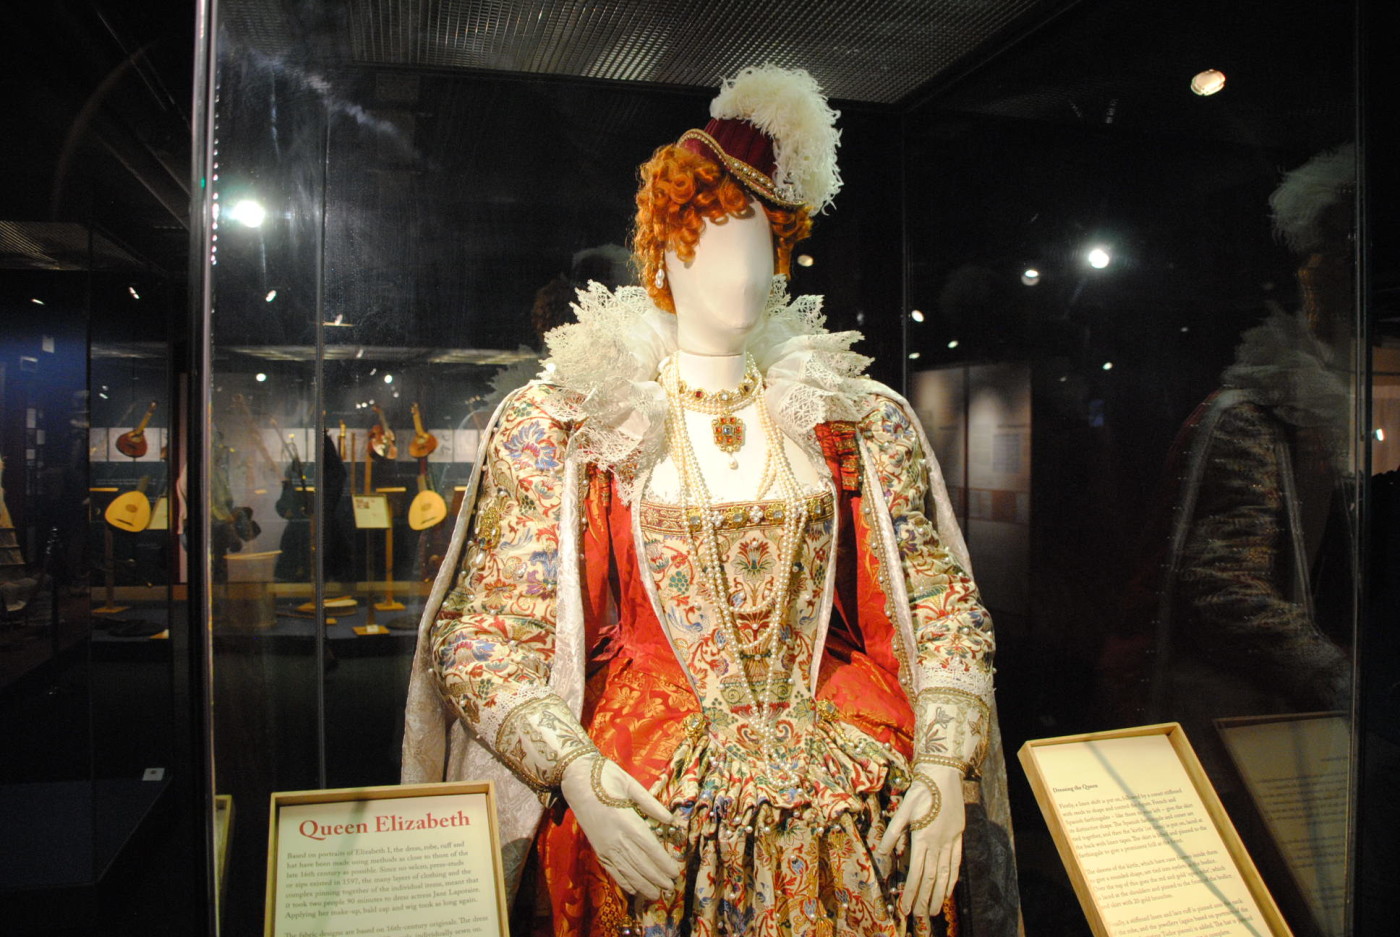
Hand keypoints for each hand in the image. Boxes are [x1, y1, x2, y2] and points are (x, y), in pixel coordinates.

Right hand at [560, 754, 681, 901]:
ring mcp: (604, 845)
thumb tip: (670, 819)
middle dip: (656, 877)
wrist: (575, 780)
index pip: (649, 847)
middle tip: (670, 888)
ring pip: (626, 870)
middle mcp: (615, 837)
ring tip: (655, 895)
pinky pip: (611, 869)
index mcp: (626, 820)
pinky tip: (632, 889)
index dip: (663, 862)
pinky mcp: (597, 848)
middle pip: (640, 863)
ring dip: (642, 884)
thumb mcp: (630, 784)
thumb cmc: (605, 777)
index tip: (675, 872)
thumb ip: (650, 804)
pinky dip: (622, 880)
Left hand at [877, 764, 964, 917]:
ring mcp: (950, 841)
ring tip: (934, 911)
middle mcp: (938, 843)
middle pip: (931, 878)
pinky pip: (956, 863)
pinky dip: (952, 878)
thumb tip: (883, 853)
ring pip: (945, 874)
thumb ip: (893, 833)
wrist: (944, 775)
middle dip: (924, 899)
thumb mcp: (903, 809)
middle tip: (920, 917)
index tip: (905, 908)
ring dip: (939, 894)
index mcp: (922, 838)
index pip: (916, 873)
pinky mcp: (959, 836)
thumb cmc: (921, 790)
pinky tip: (949, 888)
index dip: (911, 892)